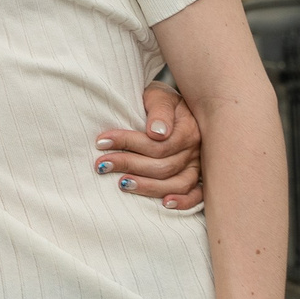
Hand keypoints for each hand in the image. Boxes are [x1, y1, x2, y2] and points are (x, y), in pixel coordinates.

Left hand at [95, 84, 204, 209]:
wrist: (174, 106)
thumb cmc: (160, 101)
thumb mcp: (159, 95)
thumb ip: (159, 110)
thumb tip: (157, 133)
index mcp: (188, 128)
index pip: (157, 144)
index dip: (128, 142)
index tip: (101, 141)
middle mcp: (195, 149)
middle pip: (163, 166)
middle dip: (129, 164)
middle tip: (102, 163)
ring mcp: (198, 165)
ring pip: (177, 183)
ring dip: (148, 186)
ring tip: (122, 183)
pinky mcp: (198, 178)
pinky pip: (197, 195)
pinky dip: (184, 202)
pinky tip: (164, 204)